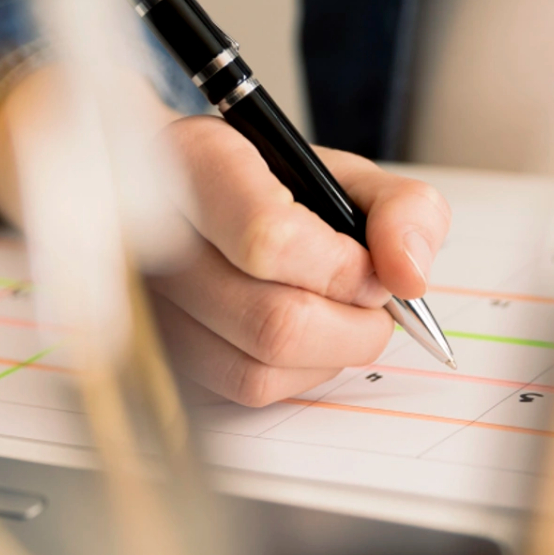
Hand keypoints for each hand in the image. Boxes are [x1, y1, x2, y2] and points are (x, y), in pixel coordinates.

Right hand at [0, 67, 450, 405]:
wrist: (190, 202)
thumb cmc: (269, 188)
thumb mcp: (343, 174)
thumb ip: (401, 209)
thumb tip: (406, 277)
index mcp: (200, 162)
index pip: (268, 238)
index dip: (341, 270)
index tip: (369, 270)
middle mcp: (155, 232)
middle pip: (272, 321)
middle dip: (350, 326)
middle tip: (368, 304)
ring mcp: (146, 300)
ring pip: (256, 370)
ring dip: (326, 357)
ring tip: (337, 318)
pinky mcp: (156, 350)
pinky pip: (240, 392)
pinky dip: (292, 375)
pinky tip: (299, 340)